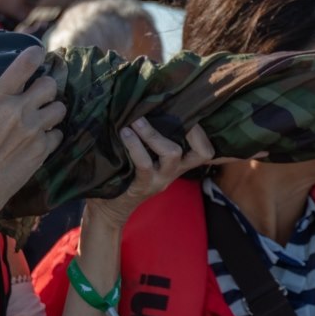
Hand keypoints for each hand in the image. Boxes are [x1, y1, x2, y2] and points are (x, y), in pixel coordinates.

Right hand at [0, 46, 65, 212]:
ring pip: (59, 108)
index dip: (35, 54)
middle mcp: (18, 112)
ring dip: (51, 109)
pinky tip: (37, 138)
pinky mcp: (41, 152)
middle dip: (45, 86)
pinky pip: (57, 134)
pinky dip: (50, 135)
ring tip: (40, 116)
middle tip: (38, 93)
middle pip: (50, 84)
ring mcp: (32, 132)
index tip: (38, 54)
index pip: (24, 64)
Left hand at [85, 120, 216, 229]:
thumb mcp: (146, 160)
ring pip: (172, 153)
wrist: (109, 209)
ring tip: (135, 122)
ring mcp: (160, 180)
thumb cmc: (125, 176)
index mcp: (178, 165)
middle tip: (168, 111)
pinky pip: (144, 164)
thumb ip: (152, 142)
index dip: (203, 133)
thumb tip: (145, 106)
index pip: (205, 151)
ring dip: (153, 133)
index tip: (188, 112)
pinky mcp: (143, 185)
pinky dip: (135, 146)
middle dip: (190, 129)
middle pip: (201, 152)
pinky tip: (125, 134)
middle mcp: (174, 172)